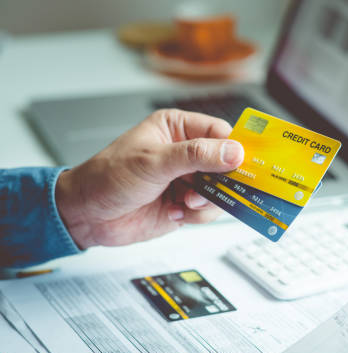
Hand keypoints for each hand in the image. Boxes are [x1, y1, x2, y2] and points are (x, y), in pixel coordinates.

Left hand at [55, 109, 243, 248]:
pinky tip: (174, 211)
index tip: (246, 163)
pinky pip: (208, 210)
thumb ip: (195, 156)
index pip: (220, 133)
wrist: (86, 215)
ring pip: (221, 190)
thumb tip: (233, 152)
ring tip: (185, 201)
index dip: (236, 148)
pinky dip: (196, 215)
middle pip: (227, 164)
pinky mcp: (186, 203)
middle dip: (224, 180)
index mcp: (177, 128)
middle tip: (219, 189)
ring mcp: (187, 179)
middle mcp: (186, 153)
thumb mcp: (153, 162)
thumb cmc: (107, 177)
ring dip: (207, 201)